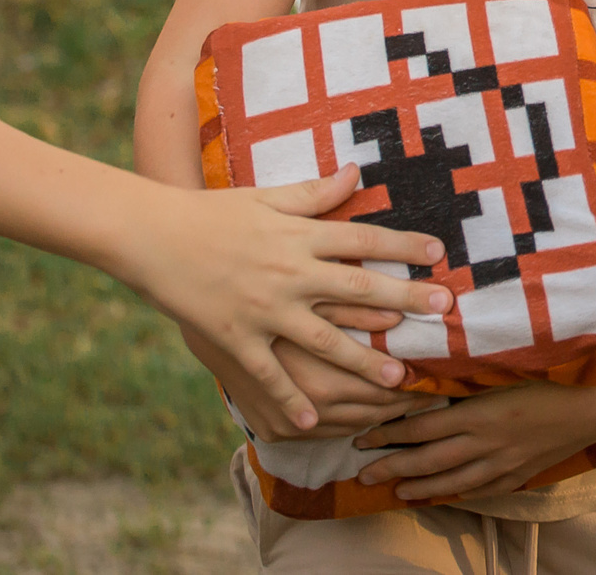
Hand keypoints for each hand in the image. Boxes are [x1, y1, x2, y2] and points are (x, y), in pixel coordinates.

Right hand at [124, 166, 452, 431]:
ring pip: (324, 339)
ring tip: (399, 379)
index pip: (362, 238)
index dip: (402, 246)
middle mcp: (289, 271)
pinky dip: (291, 398)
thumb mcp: (265, 196)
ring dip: (363, 360)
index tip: (439, 254)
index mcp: (298, 234)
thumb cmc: (212, 213)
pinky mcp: (236, 337)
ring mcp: (264, 308)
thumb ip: (314, 192)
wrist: (152, 236)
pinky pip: (270, 373)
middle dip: (404, 299)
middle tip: (443, 312)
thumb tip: (357, 173)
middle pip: (357, 286)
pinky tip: (314, 421)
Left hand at [350, 376, 595, 501]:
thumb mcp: (507, 362)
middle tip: (362, 474)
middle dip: (392, 468)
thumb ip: (470, 367)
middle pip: (428, 461)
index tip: (363, 435)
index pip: (421, 429)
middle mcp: (485, 443)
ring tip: (394, 491)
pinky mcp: (520, 472)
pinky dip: (457, 494)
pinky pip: (482, 489)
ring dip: (419, 487)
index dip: (389, 434)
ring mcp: (503, 463)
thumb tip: (432, 361)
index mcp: (479, 413)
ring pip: (452, 481)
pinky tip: (443, 495)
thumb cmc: (555, 370)